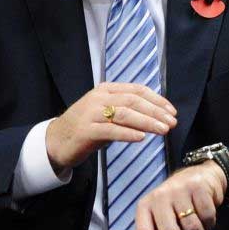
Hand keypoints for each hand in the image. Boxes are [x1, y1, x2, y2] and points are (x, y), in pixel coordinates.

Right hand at [45, 82, 176, 171]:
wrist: (56, 141)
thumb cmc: (86, 127)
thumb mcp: (106, 113)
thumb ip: (126, 110)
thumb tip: (155, 114)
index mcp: (106, 89)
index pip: (137, 90)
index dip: (157, 100)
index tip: (171, 111)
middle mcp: (98, 98)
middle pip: (133, 101)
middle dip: (155, 111)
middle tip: (172, 122)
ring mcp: (91, 113)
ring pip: (124, 114)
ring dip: (147, 122)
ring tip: (163, 130)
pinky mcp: (86, 130)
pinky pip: (111, 130)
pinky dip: (128, 133)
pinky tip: (141, 138)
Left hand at [136, 160, 225, 229]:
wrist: (199, 177)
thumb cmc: (177, 206)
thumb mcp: (164, 224)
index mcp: (146, 206)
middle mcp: (160, 196)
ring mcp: (179, 189)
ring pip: (192, 228)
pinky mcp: (198, 187)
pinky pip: (207, 217)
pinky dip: (210, 225)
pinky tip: (207, 220)